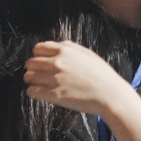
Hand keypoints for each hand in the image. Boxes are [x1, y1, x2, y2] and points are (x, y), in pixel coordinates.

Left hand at [22, 41, 136, 116]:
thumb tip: (53, 45)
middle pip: (30, 63)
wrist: (111, 95)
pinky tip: (44, 93)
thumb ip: (69, 47)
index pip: (37, 48)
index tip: (43, 61)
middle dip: (35, 68)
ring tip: (43, 84)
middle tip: (43, 74)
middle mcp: (57, 63)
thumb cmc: (103, 75)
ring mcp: (54, 79)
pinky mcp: (53, 95)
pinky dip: (35, 92)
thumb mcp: (88, 54)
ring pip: (28, 77)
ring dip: (34, 80)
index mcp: (65, 51)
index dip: (39, 55)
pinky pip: (31, 91)